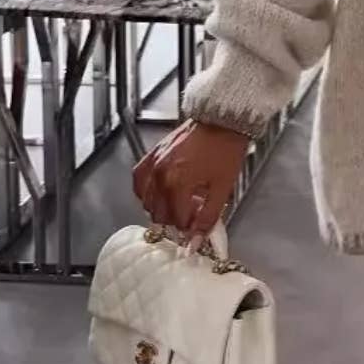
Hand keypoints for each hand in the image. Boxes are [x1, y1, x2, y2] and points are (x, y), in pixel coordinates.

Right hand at [132, 119, 249, 248]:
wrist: (222, 121)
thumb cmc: (225, 149)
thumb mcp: (223, 188)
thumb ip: (208, 218)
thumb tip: (196, 242)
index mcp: (178, 183)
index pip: (176, 221)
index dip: (189, 227)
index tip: (198, 226)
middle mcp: (160, 174)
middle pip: (159, 214)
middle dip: (176, 218)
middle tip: (193, 211)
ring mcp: (153, 163)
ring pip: (146, 201)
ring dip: (161, 207)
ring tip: (182, 200)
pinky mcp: (151, 154)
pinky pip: (138, 181)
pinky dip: (146, 191)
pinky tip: (161, 191)